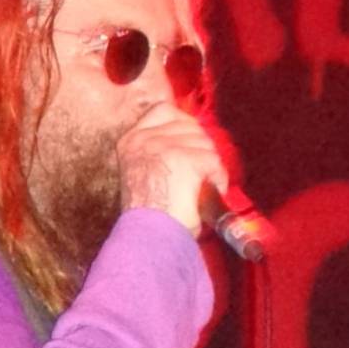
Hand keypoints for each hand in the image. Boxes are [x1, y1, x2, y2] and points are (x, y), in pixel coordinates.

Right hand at [117, 103, 228, 235]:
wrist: (149, 237)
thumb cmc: (149, 217)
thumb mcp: (143, 174)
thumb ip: (157, 152)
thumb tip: (190, 137)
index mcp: (131, 142)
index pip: (163, 110)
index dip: (184, 124)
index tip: (190, 144)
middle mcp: (146, 139)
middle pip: (191, 126)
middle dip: (201, 150)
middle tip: (197, 176)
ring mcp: (166, 147)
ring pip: (206, 143)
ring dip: (209, 168)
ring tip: (198, 190)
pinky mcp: (186, 159)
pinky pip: (215, 162)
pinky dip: (217, 180)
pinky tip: (205, 195)